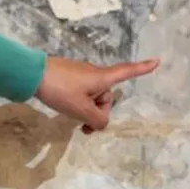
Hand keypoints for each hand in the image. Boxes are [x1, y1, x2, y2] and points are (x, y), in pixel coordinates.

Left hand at [34, 56, 159, 133]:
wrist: (32, 75)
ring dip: (87, 110)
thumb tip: (100, 122)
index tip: (156, 61)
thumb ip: (98, 120)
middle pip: (106, 96)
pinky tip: (66, 108)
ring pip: (92, 97)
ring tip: (74, 120)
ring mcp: (81, 74)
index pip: (127, 72)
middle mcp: (95, 73)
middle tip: (84, 127)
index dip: (142, 69)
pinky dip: (79, 104)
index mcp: (102, 78)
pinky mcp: (69, 76)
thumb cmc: (61, 90)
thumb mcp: (82, 110)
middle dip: (99, 112)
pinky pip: (81, 93)